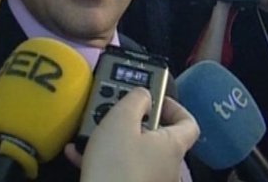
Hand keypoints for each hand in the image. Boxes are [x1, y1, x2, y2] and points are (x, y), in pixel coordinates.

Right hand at [65, 87, 199, 181]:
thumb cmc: (117, 163)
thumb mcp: (122, 119)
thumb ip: (135, 99)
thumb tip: (144, 94)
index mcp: (172, 146)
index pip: (188, 122)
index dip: (174, 106)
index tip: (153, 98)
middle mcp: (166, 166)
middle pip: (157, 136)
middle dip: (133, 120)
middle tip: (115, 111)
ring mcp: (149, 181)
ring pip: (133, 152)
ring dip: (113, 139)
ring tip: (92, 129)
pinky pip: (118, 169)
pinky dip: (102, 159)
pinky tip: (78, 151)